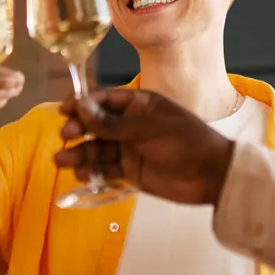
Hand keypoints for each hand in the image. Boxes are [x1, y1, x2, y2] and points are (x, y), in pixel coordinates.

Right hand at [53, 89, 235, 205]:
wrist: (213, 176)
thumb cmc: (187, 142)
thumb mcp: (149, 129)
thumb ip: (113, 123)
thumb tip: (81, 107)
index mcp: (139, 104)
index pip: (104, 99)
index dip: (82, 103)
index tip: (64, 110)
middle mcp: (131, 125)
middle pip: (96, 125)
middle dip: (78, 129)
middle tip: (66, 135)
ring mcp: (130, 149)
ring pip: (97, 149)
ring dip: (79, 154)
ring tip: (61, 160)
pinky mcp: (131, 172)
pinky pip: (106, 170)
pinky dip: (93, 172)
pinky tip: (82, 175)